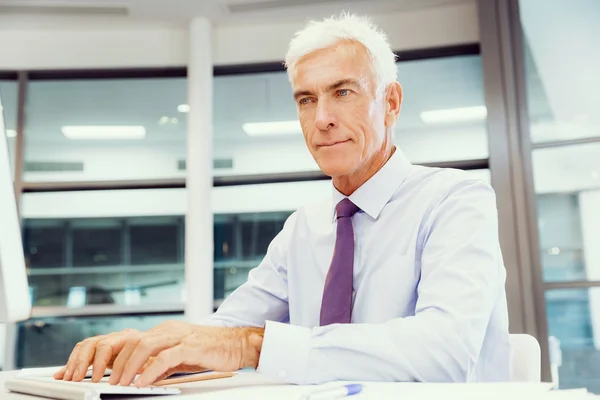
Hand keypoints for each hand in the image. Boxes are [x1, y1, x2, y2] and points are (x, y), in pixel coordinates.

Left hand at [53, 320, 263, 386]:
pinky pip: (166, 356)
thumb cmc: (210, 351)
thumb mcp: (179, 357)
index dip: (111, 356)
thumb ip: (160, 363)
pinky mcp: (192, 345)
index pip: (130, 341)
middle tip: (105, 382)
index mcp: (163, 332)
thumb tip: (141, 377)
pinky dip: (151, 370)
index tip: (98, 372)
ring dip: (129, 367)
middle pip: (132, 342)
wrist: (238, 344)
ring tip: (120, 384)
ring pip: (145, 346)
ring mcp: (180, 336)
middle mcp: (168, 330)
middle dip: (115, 363)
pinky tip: (144, 382)